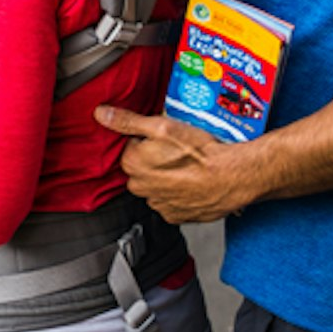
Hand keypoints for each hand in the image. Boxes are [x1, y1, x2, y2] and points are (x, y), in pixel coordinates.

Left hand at [95, 105, 245, 224]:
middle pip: (139, 168)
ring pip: (154, 186)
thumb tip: (101, 114)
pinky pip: (169, 202)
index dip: (147, 140)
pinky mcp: (176, 217)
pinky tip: (190, 181)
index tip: (163, 137)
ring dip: (164, 177)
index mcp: (134, 165)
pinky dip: (176, 193)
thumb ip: (128, 120)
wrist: (231, 177)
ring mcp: (159, 205)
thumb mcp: (162, 126)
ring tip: (185, 165)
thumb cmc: (200, 151)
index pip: (130, 147)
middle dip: (152, 159)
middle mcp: (142, 189)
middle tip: (175, 150)